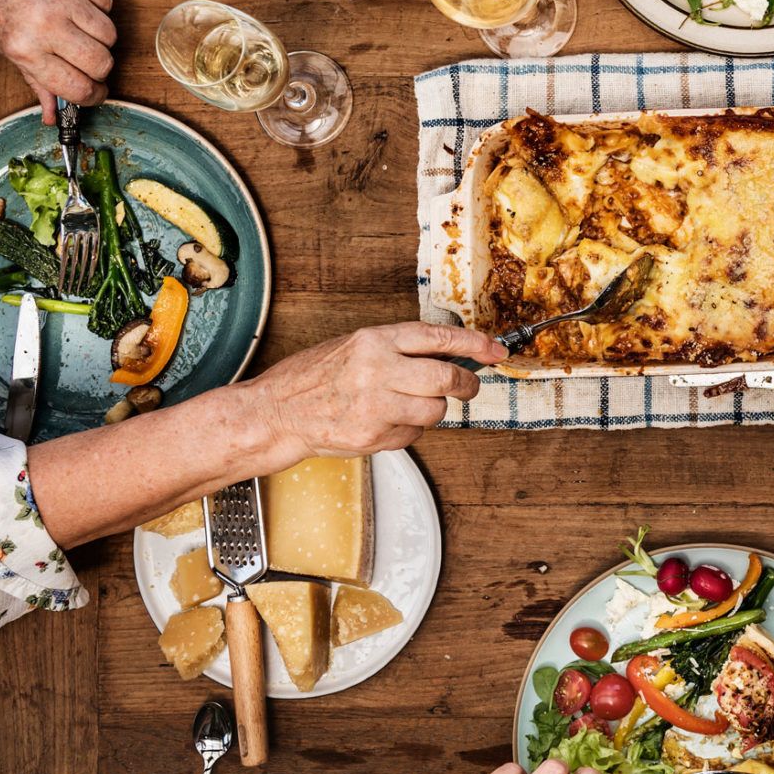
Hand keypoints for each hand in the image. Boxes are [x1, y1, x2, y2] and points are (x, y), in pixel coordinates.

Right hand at [247, 322, 506, 463]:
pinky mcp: (373, 436)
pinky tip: (384, 422)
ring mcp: (376, 406)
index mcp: (374, 340)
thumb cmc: (314, 378)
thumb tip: (450, 354)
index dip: (474, 343)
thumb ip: (399, 349)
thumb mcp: (355, 346)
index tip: (496, 351)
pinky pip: (414, 435)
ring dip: (432, 410)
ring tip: (408, 405)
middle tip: (468, 387)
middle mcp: (377, 370)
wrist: (277, 413)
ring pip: (434, 411)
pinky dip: (408, 431)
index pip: (439, 337)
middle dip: (466, 384)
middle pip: (446, 378)